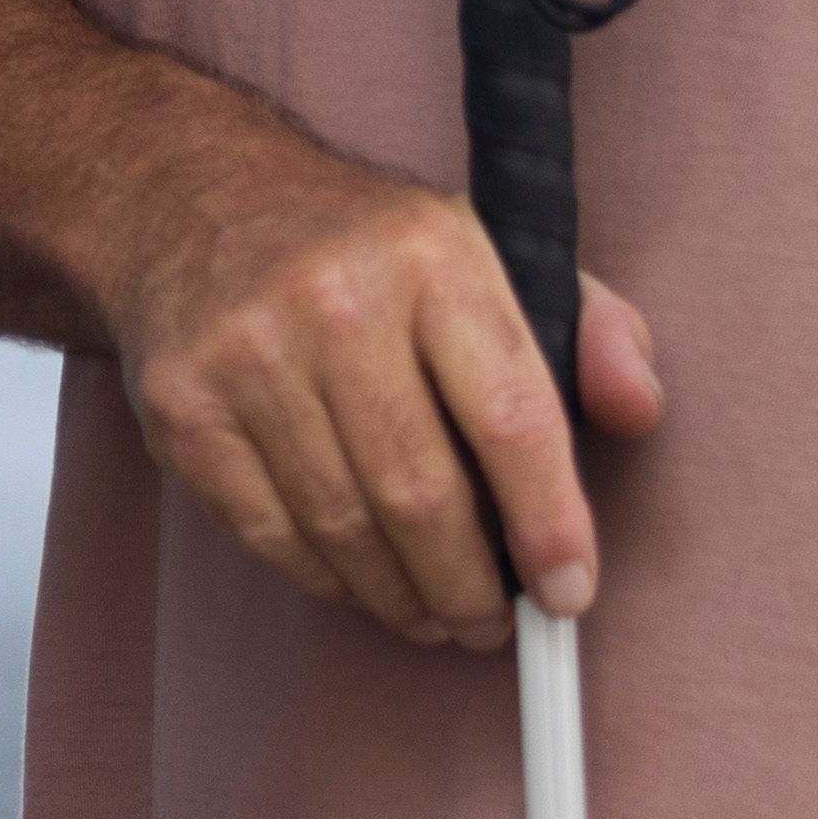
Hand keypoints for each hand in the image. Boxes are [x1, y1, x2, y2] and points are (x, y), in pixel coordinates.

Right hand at [102, 124, 664, 650]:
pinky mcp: (183, 407)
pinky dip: (325, 579)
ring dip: (402, 598)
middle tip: (492, 622)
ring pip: (344, 528)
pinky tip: (358, 581)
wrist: (190, 196)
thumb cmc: (366, 246)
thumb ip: (591, 330)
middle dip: (471, 587)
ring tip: (433, 614)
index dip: (550, 525)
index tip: (569, 592)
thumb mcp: (496, 248)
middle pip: (421, 495)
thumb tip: (634, 413)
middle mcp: (334, 301)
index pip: (513, 420)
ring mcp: (247, 355)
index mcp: (433, 256)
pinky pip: (269, 533)